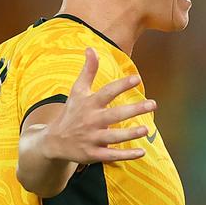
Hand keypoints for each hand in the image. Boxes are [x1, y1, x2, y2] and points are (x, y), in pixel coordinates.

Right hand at [40, 48, 154, 163]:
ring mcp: (92, 138)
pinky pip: (111, 156)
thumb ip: (87, 71)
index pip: (106, 92)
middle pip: (114, 115)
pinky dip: (126, 155)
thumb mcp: (77, 91)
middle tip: (152, 104)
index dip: (121, 85)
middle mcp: (91, 121)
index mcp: (89, 104)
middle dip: (133, 110)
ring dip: (130, 134)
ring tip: (146, 129)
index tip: (136, 78)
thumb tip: (91, 48)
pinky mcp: (93, 154)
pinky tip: (142, 152)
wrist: (53, 141)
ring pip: (113, 137)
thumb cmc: (71, 113)